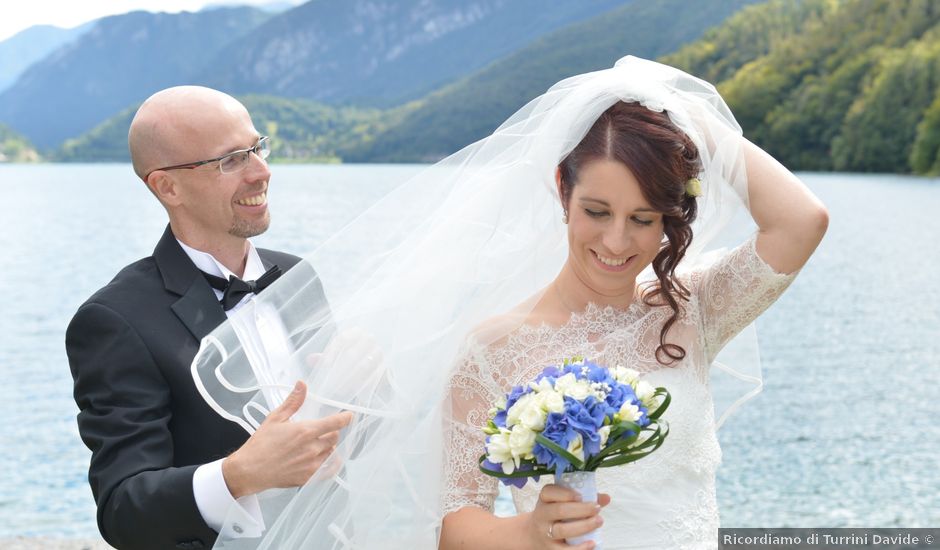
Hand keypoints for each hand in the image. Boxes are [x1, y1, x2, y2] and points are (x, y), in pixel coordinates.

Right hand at [222, 380, 352, 497]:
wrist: (249, 470)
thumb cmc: (261, 444)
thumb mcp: (275, 418)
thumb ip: (293, 402)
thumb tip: (302, 384)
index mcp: (305, 431)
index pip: (335, 423)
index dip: (345, 418)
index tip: (349, 416)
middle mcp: (312, 448)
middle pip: (334, 438)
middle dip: (331, 432)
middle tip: (320, 431)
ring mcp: (311, 465)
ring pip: (331, 452)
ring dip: (327, 447)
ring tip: (314, 445)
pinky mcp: (308, 478)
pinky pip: (327, 470)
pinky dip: (328, 463)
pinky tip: (321, 460)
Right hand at [526, 483, 609, 548]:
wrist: (533, 535)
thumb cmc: (553, 516)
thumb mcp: (561, 503)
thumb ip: (583, 499)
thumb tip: (606, 498)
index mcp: (545, 500)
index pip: (549, 492)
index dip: (566, 493)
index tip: (581, 496)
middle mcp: (542, 515)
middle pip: (560, 510)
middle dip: (581, 509)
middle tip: (597, 509)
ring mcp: (545, 533)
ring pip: (563, 530)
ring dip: (584, 526)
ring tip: (599, 521)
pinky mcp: (550, 549)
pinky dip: (580, 548)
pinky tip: (592, 543)